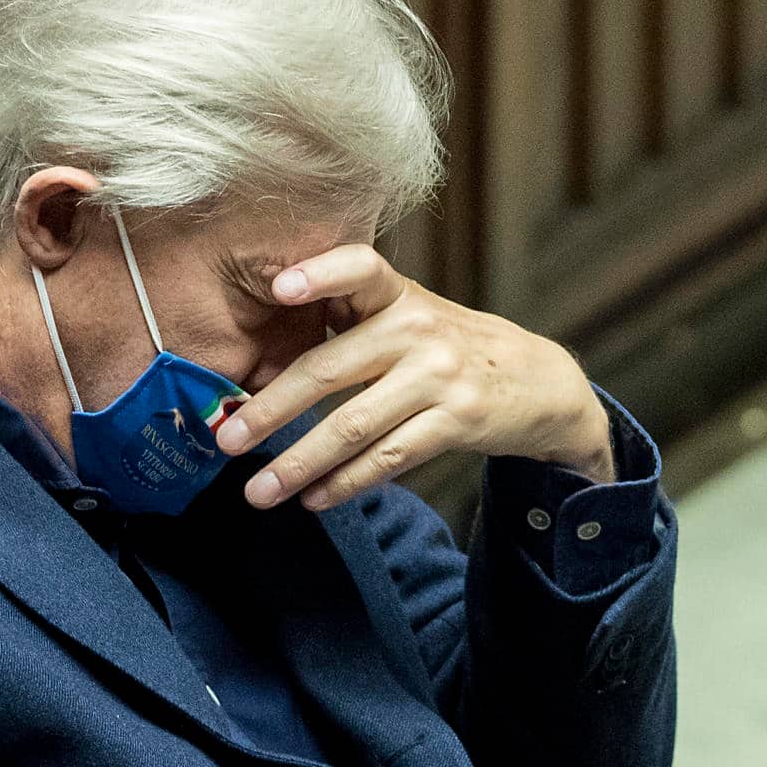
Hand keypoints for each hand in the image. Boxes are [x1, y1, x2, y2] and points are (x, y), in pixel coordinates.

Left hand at [216, 246, 615, 509]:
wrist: (539, 382)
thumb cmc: (451, 349)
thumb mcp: (412, 317)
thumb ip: (352, 325)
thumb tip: (263, 370)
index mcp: (398, 296)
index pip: (359, 268)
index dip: (321, 275)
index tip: (279, 289)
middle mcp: (418, 331)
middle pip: (329, 370)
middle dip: (270, 410)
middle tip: (227, 439)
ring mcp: (440, 378)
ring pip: (353, 427)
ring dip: (300, 465)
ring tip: (259, 491)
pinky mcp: (458, 421)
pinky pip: (389, 458)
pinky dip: (346, 482)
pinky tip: (315, 498)